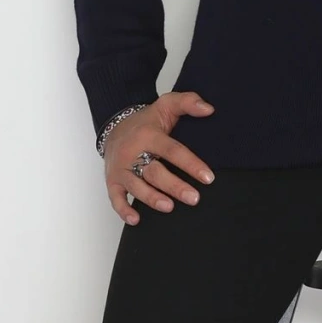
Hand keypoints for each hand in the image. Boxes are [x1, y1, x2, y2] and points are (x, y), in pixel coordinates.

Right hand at [103, 91, 216, 224]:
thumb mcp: (166, 105)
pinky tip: (136, 220)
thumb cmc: (147, 121)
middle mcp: (133, 152)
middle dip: (174, 186)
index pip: (172, 150)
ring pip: (136, 186)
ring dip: (152, 198)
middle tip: (194, 198)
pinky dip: (123, 209)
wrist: (114, 126)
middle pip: (154, 171)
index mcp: (149, 135)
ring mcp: (122, 168)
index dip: (191, 164)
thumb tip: (209, 109)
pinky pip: (115, 197)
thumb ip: (188, 102)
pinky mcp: (113, 181)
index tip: (208, 177)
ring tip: (169, 207)